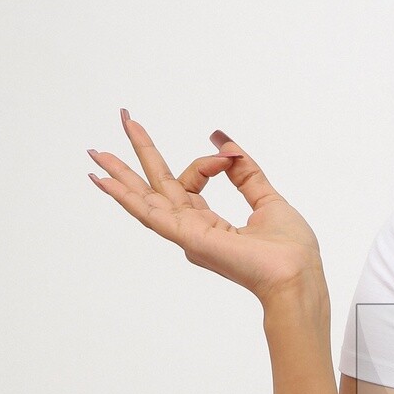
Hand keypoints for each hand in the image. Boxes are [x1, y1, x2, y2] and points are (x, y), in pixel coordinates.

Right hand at [87, 110, 324, 304]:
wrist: (297, 275)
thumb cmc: (290, 250)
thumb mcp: (267, 199)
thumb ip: (244, 172)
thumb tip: (222, 140)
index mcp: (210, 224)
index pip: (192, 181)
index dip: (207, 163)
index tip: (227, 154)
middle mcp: (193, 230)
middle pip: (157, 185)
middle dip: (139, 153)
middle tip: (123, 118)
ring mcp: (187, 235)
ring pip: (146, 197)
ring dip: (120, 174)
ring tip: (96, 152)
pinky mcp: (187, 238)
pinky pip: (149, 214)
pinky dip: (124, 197)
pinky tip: (103, 182)